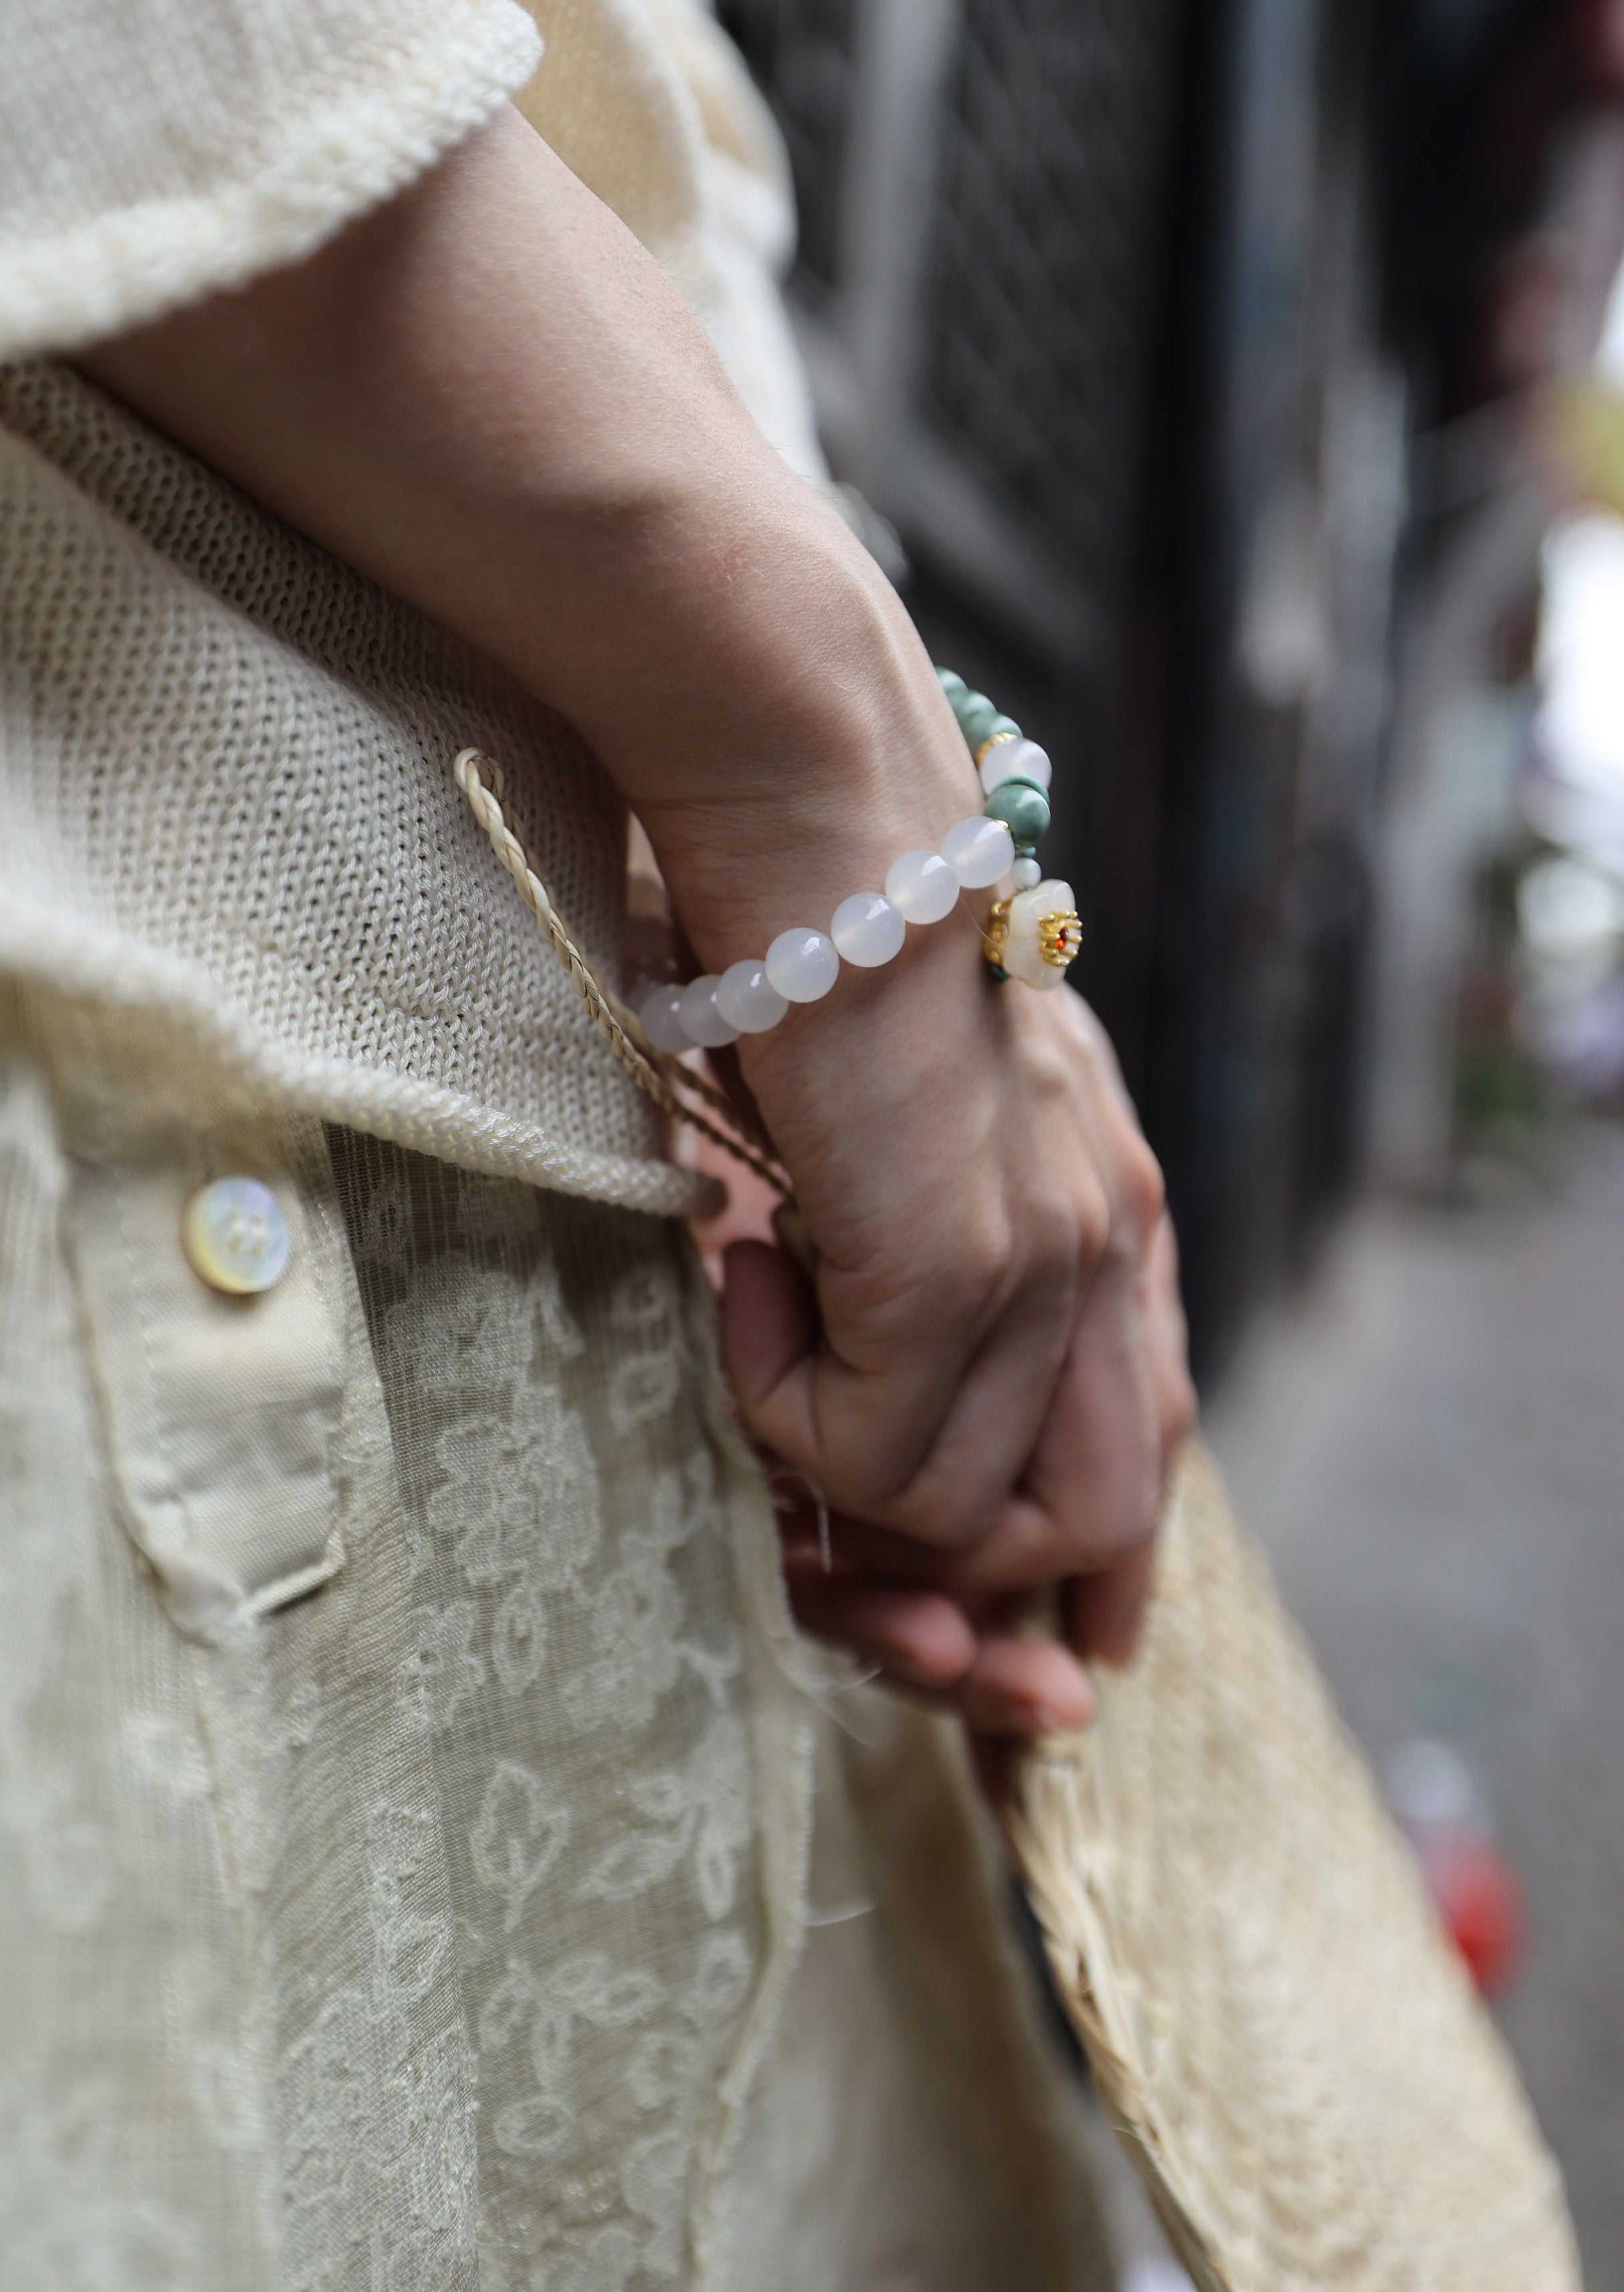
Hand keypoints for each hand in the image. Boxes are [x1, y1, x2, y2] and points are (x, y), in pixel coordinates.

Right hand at [83, 103, 1193, 1635]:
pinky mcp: (954, 1265)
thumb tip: (850, 1409)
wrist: (807, 797)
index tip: (1022, 1658)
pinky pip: (866, 1456)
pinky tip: (741, 1260)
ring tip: (753, 1301)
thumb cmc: (804, 939)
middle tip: (861, 1603)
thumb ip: (907, 1256)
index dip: (1084, 1574)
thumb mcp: (883, 1126)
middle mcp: (1106, 1241)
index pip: (1146, 1453)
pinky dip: (781, 1403)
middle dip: (967, 1609)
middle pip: (1085, 1528)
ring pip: (959, 1510)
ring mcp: (1044, 1258)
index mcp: (1105, 1206)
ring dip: (830, 1474)